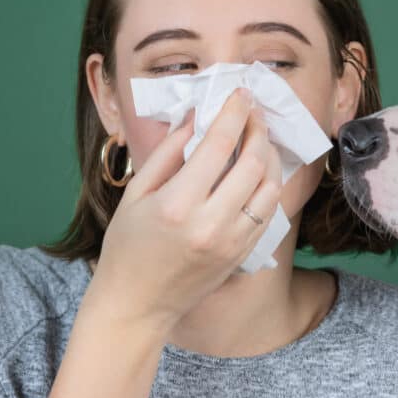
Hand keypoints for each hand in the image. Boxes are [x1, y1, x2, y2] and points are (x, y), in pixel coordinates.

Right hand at [86, 88, 282, 334]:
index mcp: (177, 204)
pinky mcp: (243, 254)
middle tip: (254, 112)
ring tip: (259, 138)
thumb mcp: (136, 193)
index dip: (234, 113)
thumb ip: (168, 151)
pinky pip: (268, 211)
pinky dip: (269, 185)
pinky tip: (260, 170)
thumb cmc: (127, 247)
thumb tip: (197, 116)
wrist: (137, 304)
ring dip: (270, 156)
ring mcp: (232, 241)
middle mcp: (210, 223)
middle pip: (253, 163)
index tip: (240, 93)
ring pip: (270, 187)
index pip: (218, 145)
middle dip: (258, 129)